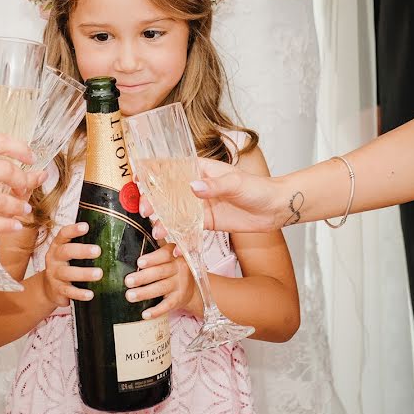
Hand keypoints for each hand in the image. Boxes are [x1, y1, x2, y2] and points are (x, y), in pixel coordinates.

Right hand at [42, 222, 101, 306]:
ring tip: (99, 274)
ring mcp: (54, 275)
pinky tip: (90, 294)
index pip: (63, 235)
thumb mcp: (68, 253)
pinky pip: (69, 291)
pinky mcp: (58, 290)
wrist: (48, 288)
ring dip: (84, 273)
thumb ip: (82, 244)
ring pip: (67, 273)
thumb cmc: (65, 265)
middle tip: (97, 251)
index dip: (73, 230)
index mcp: (58, 246)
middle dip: (82, 251)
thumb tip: (108, 234)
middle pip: (65, 252)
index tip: (85, 226)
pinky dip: (79, 293)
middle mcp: (54, 259)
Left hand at [125, 243, 196, 319]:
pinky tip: (144, 314)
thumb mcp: (169, 252)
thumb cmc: (174, 265)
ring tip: (130, 296)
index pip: (165, 255)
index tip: (139, 262)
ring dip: (145, 293)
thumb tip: (147, 221)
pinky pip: (167, 306)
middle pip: (161, 272)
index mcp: (175, 254)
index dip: (153, 258)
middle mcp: (179, 268)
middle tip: (128, 281)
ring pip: (162, 288)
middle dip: (143, 277)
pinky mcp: (179, 299)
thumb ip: (158, 241)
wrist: (194, 286)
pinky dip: (156, 311)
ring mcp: (180, 285)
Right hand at [140, 158, 283, 233]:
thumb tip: (193, 188)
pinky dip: (180, 237)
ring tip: (157, 230)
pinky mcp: (207, 222)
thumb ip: (214, 186)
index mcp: (201, 170)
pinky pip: (188, 229)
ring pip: (175, 212)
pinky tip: (174, 247)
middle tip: (146, 210)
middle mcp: (196, 187)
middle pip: (168, 192)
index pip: (172, 167)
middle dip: (154, 200)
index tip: (137, 176)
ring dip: (164, 221)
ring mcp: (200, 205)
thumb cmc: (258, 188)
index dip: (153, 170)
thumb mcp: (236, 184)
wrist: (275, 208)